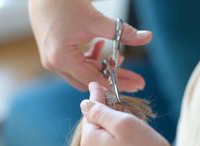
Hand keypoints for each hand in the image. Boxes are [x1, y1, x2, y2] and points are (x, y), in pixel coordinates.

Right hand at [29, 0, 151, 90]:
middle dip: (112, 79)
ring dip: (100, 67)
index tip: (136, 83)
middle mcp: (54, 63)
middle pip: (87, 80)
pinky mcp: (53, 54)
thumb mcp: (96, 19)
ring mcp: (52, 60)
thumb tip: (147, 37)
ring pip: (81, 73)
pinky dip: (89, 59)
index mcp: (62, 58)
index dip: (117, 82)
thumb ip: (122, 31)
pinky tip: (100, 46)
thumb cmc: (64, 3)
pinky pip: (74, 64)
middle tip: (134, 79)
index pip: (93, 78)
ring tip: (119, 57)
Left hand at [80, 82, 188, 145]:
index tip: (103, 84)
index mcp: (89, 141)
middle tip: (128, 106)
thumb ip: (101, 112)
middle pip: (97, 127)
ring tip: (137, 125)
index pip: (89, 113)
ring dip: (119, 129)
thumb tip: (85, 104)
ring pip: (107, 140)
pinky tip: (139, 143)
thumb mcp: (123, 124)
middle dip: (111, 114)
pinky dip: (124, 143)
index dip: (98, 98)